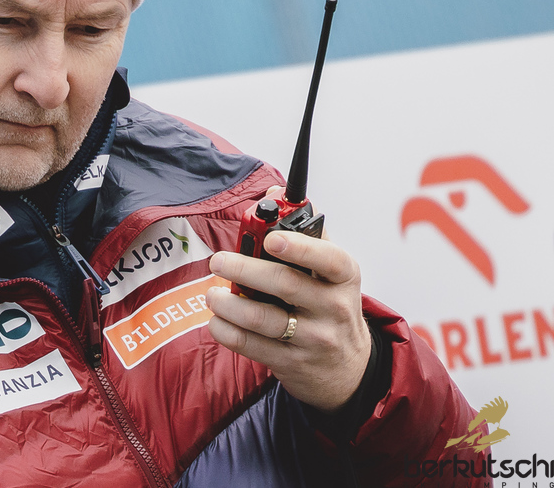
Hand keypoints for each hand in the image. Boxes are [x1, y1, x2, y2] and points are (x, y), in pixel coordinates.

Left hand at [205, 229, 371, 412]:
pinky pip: (252, 346)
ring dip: (230, 304)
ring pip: (264, 319)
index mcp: (343, 276)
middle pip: (286, 285)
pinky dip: (227, 331)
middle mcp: (333, 307)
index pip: (329, 258)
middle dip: (246, 270)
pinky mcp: (292, 362)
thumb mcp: (332, 270)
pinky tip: (217, 320)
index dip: (299, 247)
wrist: (348, 367)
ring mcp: (314, 338)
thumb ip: (305, 232)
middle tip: (218, 261)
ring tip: (212, 294)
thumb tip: (272, 194)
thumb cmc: (331, 305)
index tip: (270, 239)